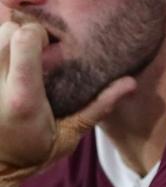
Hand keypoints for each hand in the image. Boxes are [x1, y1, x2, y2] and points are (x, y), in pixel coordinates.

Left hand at [0, 22, 135, 186]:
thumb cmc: (34, 154)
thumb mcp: (71, 133)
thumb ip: (98, 105)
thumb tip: (131, 83)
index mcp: (23, 97)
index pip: (24, 39)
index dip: (39, 33)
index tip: (50, 46)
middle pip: (6, 31)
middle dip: (22, 34)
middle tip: (36, 53)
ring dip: (7, 43)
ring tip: (20, 61)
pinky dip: (0, 54)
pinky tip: (9, 71)